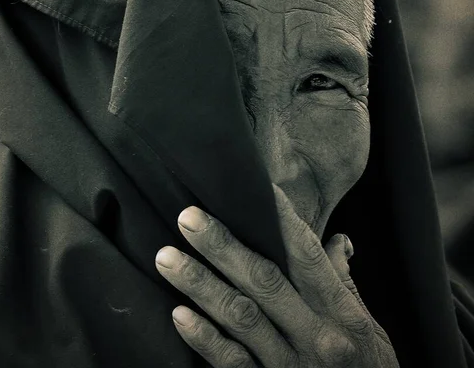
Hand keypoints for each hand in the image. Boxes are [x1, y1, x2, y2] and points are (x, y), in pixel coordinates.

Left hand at [155, 184, 398, 366]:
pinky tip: (178, 314)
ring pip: (241, 317)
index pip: (306, 255)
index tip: (253, 186)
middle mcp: (317, 337)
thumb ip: (345, 283)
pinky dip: (204, 338)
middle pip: (264, 280)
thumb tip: (336, 240)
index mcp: (342, 314)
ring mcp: (290, 366)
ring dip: (200, 285)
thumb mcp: (369, 330)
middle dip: (222, 245)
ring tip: (166, 256)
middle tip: (188, 216)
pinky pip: (232, 363)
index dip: (280, 218)